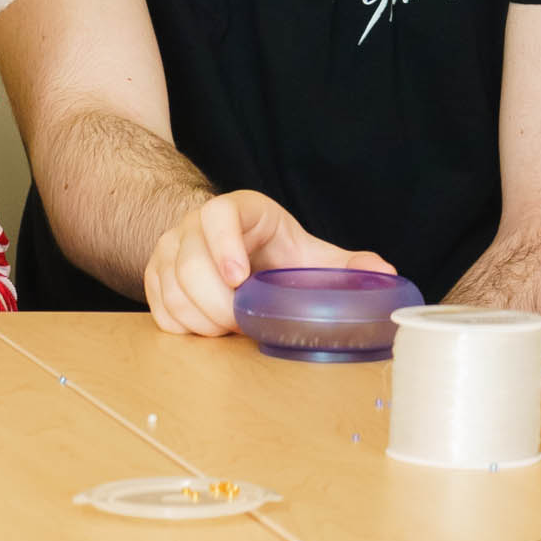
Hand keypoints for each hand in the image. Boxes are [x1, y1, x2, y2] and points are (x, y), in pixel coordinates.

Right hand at [143, 188, 329, 337]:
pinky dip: (185, 327)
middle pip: (190, 263)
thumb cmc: (273, 250)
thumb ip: (344, 264)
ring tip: (230, 328)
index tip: (239, 277)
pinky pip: (160, 308)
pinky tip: (209, 329)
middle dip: (217, 304)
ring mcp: (170, 248)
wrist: (231, 245)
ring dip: (202, 320)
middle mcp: (195, 224)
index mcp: (237, 211)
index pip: (218, 215)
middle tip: (243, 323)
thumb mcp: (308, 253)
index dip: (224, 245)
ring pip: (172, 289)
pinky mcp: (156, 274)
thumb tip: (385, 274)